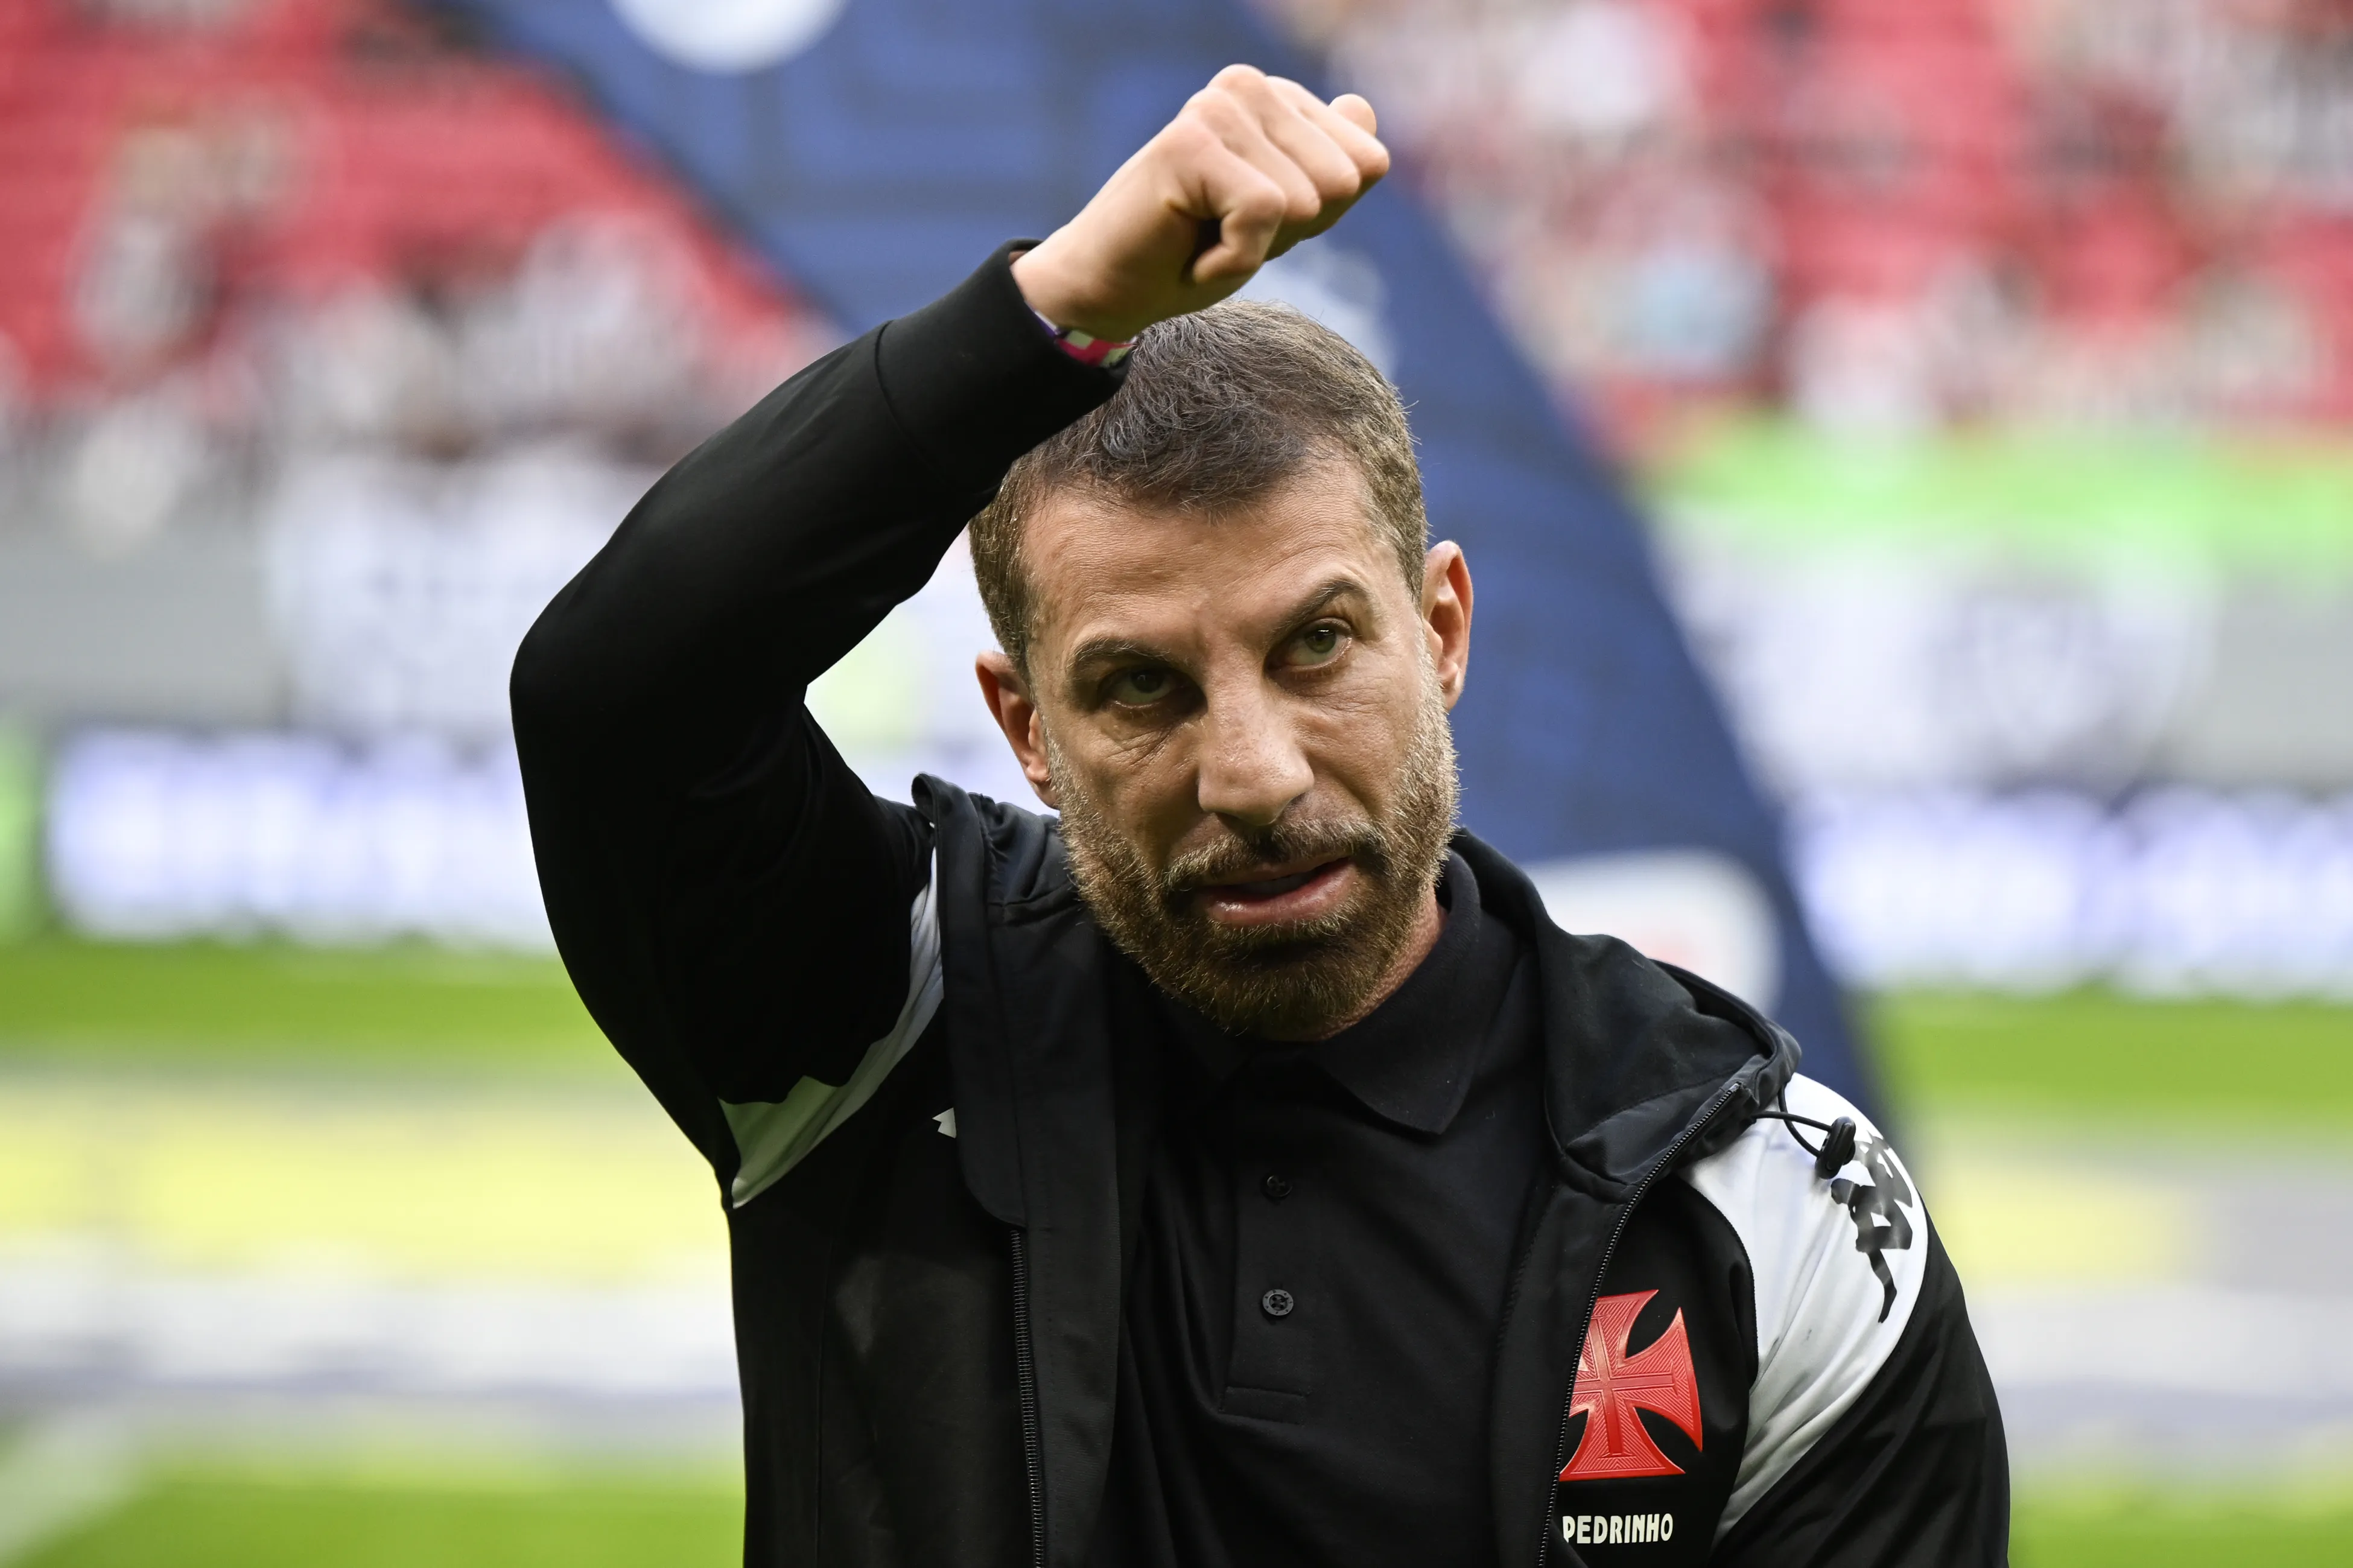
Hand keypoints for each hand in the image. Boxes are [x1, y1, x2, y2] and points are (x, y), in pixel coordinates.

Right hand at [1011, 65, 1387, 343]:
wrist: (1109, 287)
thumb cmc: (1193, 253)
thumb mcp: (1283, 218)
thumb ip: (1331, 165)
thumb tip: (1362, 108)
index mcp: (1276, 96)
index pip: (1366, 164)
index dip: (1317, 218)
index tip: (1253, 220)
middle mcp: (1248, 87)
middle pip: (1342, 182)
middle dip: (1291, 231)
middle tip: (1223, 230)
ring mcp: (1217, 107)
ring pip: (1305, 200)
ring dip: (1257, 245)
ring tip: (1202, 235)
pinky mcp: (1191, 142)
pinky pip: (1264, 214)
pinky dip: (1232, 258)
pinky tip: (1189, 249)